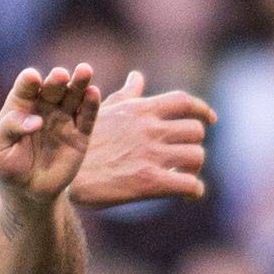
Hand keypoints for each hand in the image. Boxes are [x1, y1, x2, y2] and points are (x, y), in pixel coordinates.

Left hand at [0, 64, 101, 203]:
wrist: (26, 191)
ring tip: (84, 70)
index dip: (29, 81)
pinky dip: (91, 104)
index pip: (25, 88)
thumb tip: (36, 121)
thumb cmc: (7, 166)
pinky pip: (87, 117)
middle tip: (59, 75)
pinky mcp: (80, 135)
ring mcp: (63, 119)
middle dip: (56, 80)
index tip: (32, 78)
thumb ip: (9, 128)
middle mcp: (44, 107)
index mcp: (21, 106)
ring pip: (73, 96)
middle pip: (52, 88)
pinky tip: (93, 92)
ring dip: (79, 83)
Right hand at [68, 71, 212, 211]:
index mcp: (140, 110)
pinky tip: (188, 196)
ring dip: (194, 168)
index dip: (202, 110)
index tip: (210, 120)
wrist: (63, 175)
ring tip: (184, 175)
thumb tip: (137, 77)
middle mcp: (150, 129)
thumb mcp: (100, 112)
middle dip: (193, 144)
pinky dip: (194, 191)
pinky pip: (190, 185)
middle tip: (184, 157)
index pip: (184, 102)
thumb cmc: (79, 143)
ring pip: (196, 156)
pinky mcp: (150, 182)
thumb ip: (126, 96)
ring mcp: (152, 155)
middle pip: (195, 131)